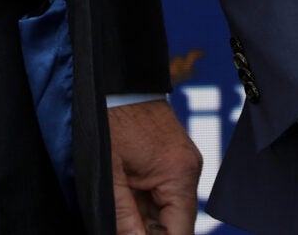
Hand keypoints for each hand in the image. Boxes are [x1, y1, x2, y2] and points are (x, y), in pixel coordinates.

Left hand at [108, 98, 203, 234]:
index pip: (179, 234)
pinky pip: (160, 195)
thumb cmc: (110, 117)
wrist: (115, 79)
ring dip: (141, 222)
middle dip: (146, 233)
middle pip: (173, 225)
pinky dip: (142, 207)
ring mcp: (181, 163)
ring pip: (164, 212)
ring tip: (119, 207)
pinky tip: (122, 205)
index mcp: (179, 174)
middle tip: (120, 226)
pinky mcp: (170, 159)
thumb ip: (123, 217)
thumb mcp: (109, 174)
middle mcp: (187, 169)